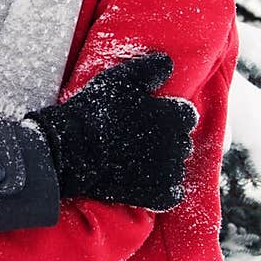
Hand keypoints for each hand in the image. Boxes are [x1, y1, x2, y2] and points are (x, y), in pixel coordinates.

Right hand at [27, 52, 197, 209]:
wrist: (73, 151)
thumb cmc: (96, 111)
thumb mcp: (122, 78)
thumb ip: (152, 68)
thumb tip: (169, 65)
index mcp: (175, 116)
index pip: (187, 115)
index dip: (171, 115)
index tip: (153, 117)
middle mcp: (177, 145)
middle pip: (182, 142)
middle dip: (168, 140)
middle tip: (142, 138)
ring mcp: (167, 173)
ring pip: (177, 167)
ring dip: (166, 164)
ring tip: (141, 161)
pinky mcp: (155, 195)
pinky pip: (172, 194)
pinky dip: (165, 191)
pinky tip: (150, 184)